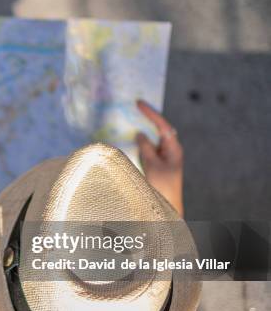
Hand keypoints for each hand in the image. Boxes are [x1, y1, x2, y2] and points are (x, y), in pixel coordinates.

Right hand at [135, 100, 183, 215]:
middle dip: (149, 118)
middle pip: (160, 129)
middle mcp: (171, 151)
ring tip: (136, 124)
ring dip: (145, 132)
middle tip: (136, 105)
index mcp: (173, 149)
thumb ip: (145, 147)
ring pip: (154, 140)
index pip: (162, 125)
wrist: (168, 208)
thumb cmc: (162, 186)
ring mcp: (166, 158)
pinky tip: (137, 144)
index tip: (138, 103)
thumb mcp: (151, 165)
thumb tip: (140, 134)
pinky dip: (143, 145)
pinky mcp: (160, 165)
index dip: (150, 113)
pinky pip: (150, 150)